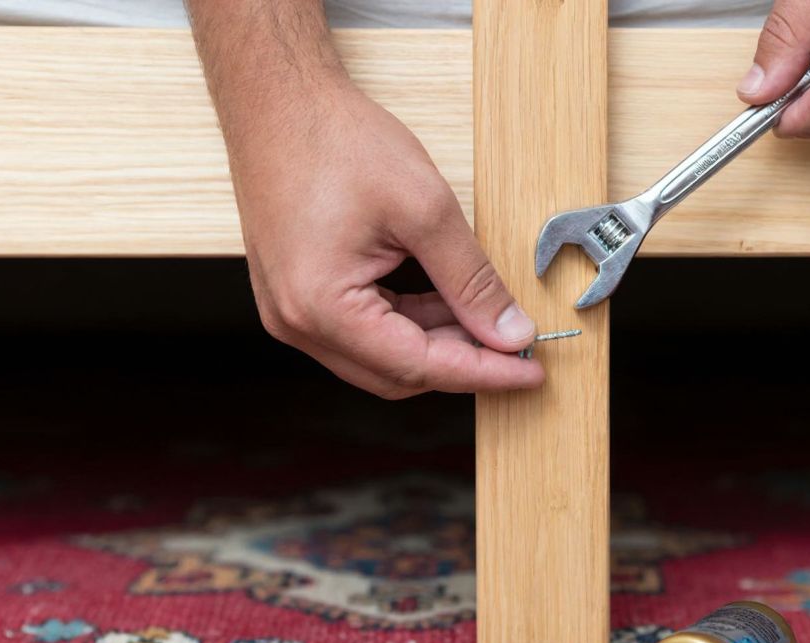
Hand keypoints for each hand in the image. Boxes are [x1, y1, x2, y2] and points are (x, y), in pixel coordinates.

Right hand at [231, 79, 543, 398]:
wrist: (277, 100)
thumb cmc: (334, 140)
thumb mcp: (425, 210)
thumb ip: (472, 281)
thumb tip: (509, 332)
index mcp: (321, 307)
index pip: (419, 366)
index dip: (484, 373)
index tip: (531, 374)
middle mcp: (297, 322)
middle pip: (397, 374)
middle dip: (462, 363)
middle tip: (517, 347)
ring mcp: (291, 312)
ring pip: (381, 358)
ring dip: (437, 345)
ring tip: (487, 321)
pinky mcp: (296, 296)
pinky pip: (361, 332)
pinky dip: (409, 324)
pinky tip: (447, 304)